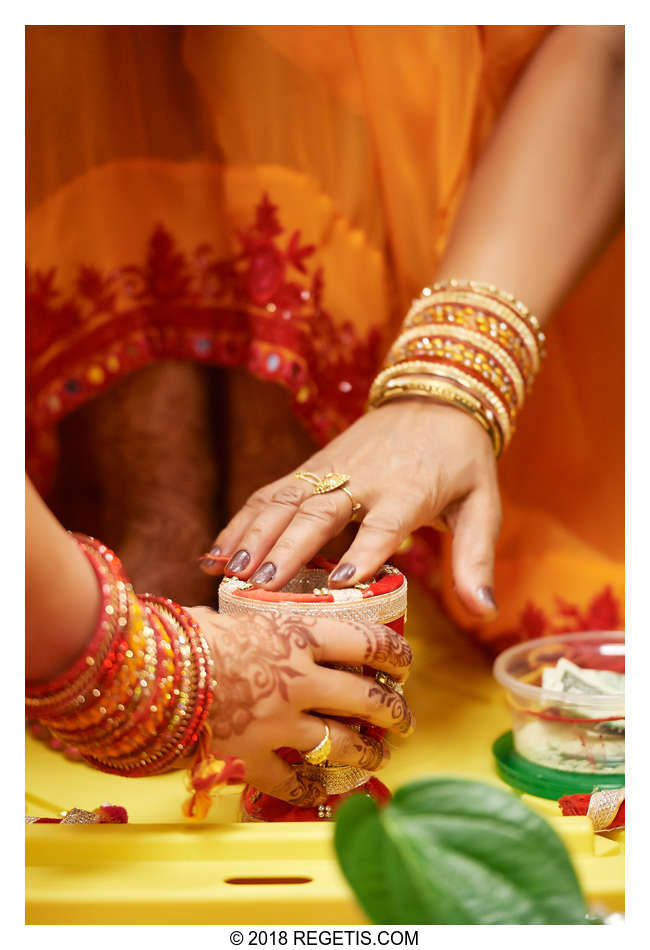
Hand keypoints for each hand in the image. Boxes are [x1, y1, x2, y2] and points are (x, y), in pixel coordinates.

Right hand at [192, 607, 413, 806]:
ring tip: (379, 757)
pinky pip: (297, 784)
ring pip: (345, 744)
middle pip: (368, 699)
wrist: (144, 675)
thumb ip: (255, 628)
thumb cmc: (180, 637)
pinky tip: (325, 791)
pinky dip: (315, 789)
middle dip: (394, 712)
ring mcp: (281, 725)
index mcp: (297, 636)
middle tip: (404, 720)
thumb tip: (253, 627)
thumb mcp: (228, 617)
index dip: (395, 655)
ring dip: (369, 753)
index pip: (367, 642)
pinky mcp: (255, 761)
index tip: (405, 664)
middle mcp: (300, 680)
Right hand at [202, 398, 500, 616]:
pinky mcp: (312, 466)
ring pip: (285, 500)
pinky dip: (242, 521)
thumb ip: (476, 558)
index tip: (340, 581)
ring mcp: (331, 469)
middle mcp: (363, 478)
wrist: (435, 397)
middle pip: (321, 512)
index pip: (384, 523)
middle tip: (260, 583)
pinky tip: (217, 552)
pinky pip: (272, 493)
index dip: (364, 551)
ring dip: (254, 533)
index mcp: (409, 489)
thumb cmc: (461, 460)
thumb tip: (484, 614)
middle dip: (288, 547)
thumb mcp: (482, 504)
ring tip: (226, 570)